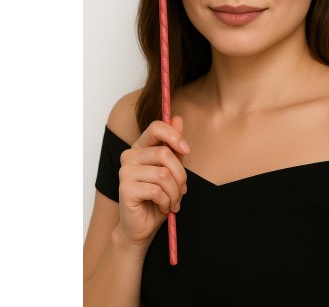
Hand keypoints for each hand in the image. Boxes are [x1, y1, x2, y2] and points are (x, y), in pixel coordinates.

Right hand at [116, 117, 189, 246]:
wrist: (142, 227)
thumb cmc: (158, 197)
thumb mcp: (171, 170)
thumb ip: (174, 146)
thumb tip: (178, 118)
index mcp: (141, 147)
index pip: (156, 127)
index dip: (174, 135)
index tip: (186, 150)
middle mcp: (130, 155)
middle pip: (164, 153)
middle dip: (180, 175)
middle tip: (182, 190)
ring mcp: (125, 171)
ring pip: (163, 174)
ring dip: (175, 192)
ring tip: (173, 201)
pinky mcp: (125, 188)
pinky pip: (156, 190)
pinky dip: (166, 201)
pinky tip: (163, 206)